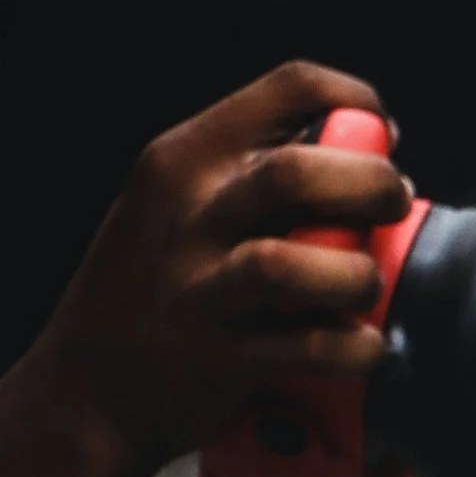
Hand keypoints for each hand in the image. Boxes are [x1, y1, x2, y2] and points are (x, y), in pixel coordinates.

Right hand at [20, 61, 412, 476]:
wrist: (85, 389)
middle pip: (296, 172)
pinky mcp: (216, 359)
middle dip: (370, 186)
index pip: (290, 87)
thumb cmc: (159, 287)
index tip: (384, 140)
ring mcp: (196, 289)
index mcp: (185, 159)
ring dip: (355, 276)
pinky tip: (362, 345)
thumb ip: (254, 173)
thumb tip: (368, 152)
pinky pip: (309, 347)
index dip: (358, 102)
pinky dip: (354, 347)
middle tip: (391, 209)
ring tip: (364, 287)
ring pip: (291, 265)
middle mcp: (187, 215)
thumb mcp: (181, 203)